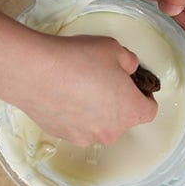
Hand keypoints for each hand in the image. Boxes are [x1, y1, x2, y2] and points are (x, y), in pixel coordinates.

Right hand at [0, 33, 157, 146]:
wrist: (35, 72)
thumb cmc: (78, 59)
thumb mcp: (114, 49)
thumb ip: (129, 61)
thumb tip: (129, 67)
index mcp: (130, 111)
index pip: (149, 110)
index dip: (144, 95)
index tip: (132, 83)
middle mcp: (110, 131)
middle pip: (122, 119)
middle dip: (117, 101)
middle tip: (102, 79)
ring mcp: (85, 136)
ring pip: (99, 124)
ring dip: (95, 110)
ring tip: (79, 85)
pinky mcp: (62, 135)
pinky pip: (76, 126)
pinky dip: (74, 114)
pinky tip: (64, 94)